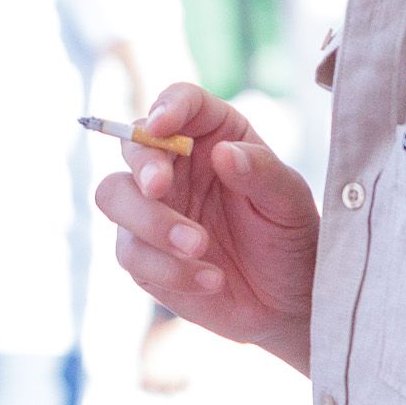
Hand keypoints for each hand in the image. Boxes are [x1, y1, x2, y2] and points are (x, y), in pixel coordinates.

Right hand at [93, 84, 317, 365]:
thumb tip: (222, 153)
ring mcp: (152, 209)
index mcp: (212, 136)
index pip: (179, 102)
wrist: (285, 303)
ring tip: (199, 248)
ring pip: (114, 196)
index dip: (166, 107)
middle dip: (142, 165)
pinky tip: (209, 281)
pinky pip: (131, 252)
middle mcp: (174, 166)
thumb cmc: (291, 240)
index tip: (162, 127)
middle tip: (159, 188)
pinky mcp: (142, 253)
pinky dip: (167, 268)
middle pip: (133, 146)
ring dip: (150, 222)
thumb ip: (261, 173)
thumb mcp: (290, 203)